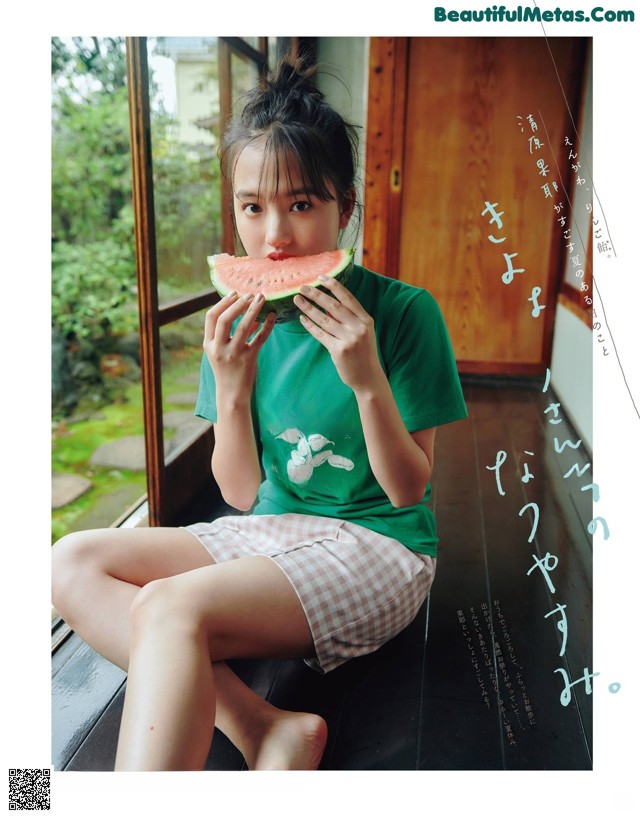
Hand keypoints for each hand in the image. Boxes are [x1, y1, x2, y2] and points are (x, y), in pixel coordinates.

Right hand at [203, 292, 274, 403]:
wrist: (232, 394)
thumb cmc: (227, 370)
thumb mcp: (220, 351)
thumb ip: (228, 333)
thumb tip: (246, 312)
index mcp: (209, 344)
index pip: (211, 317)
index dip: (222, 303)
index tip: (234, 293)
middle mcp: (218, 348)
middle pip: (225, 319)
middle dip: (238, 304)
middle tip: (250, 294)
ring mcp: (234, 354)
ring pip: (244, 326)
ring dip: (253, 309)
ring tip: (261, 298)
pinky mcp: (249, 359)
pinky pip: (260, 338)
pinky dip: (267, 326)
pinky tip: (272, 316)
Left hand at [294, 276, 383, 391]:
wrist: (368, 377)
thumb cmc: (363, 353)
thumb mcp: (362, 332)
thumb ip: (349, 318)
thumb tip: (328, 305)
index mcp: (366, 320)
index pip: (348, 298)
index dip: (333, 286)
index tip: (321, 277)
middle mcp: (359, 327)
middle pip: (333, 306)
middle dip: (316, 295)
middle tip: (302, 287)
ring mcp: (349, 339)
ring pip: (324, 320)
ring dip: (308, 308)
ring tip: (297, 300)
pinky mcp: (339, 351)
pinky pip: (320, 334)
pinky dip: (310, 326)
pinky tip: (302, 319)